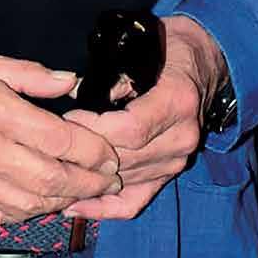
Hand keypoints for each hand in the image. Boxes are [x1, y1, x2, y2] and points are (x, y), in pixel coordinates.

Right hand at [0, 28, 121, 224]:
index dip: (92, 151)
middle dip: (88, 183)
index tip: (109, 152)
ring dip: (62, 202)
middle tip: (108, 179)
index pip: (57, 140)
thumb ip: (28, 75)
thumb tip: (69, 82)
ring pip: (26, 203)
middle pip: (49, 179)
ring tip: (82, 192)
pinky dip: (27, 212)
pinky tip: (42, 200)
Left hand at [59, 16, 226, 221]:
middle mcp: (181, 137)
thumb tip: (80, 96)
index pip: (129, 130)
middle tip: (51, 146)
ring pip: (123, 181)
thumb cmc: (170, 51)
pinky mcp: (169, 175)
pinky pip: (134, 201)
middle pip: (123, 159)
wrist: (205, 64)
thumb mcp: (145, 49)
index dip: (92, 129)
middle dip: (83, 153)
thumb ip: (116, 76)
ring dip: (86, 179)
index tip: (66, 120)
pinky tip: (74, 206)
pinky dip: (103, 208)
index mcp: (177, 102)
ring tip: (52, 173)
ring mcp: (177, 161)